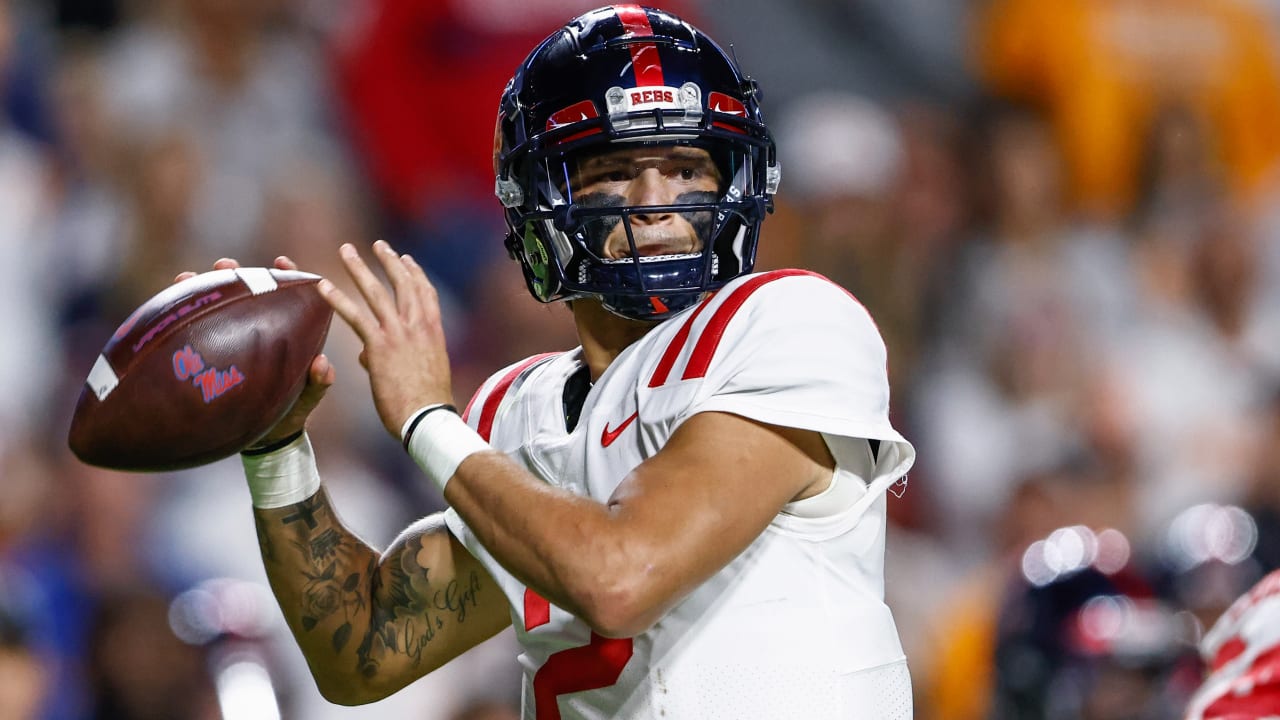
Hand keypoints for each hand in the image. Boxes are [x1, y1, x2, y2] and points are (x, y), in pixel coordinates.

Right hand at [174, 256, 335, 445]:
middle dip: (235, 274)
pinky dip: (182, 317)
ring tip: (188, 276)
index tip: (280, 261)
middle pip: (248, 293)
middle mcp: (259, 330)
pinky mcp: (213, 353)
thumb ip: (318, 383)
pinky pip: (196, 332)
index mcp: (288, 333)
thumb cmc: (292, 411)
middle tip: (225, 265)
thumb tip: (324, 365)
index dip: (286, 275)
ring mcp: (234, 339)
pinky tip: (167, 307)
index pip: (288, 296)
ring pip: (218, 306)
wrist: (266, 437)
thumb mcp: (307, 398)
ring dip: (204, 288)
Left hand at [316, 241, 452, 437]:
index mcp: (433, 331)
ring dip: (359, 268)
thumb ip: (394, 357)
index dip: (415, 273)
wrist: (427, 418)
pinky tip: (323, 286)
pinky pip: (355, 316)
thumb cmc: (425, 403)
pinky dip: (337, 299)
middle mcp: (418, 326)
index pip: (425, 293)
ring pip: (376, 292)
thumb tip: (365, 355)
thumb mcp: (421, 373)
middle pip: (403, 284)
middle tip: (377, 244)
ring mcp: (399, 334)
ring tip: (346, 251)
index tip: (406, 259)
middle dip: (389, 261)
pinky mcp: (380, 346)